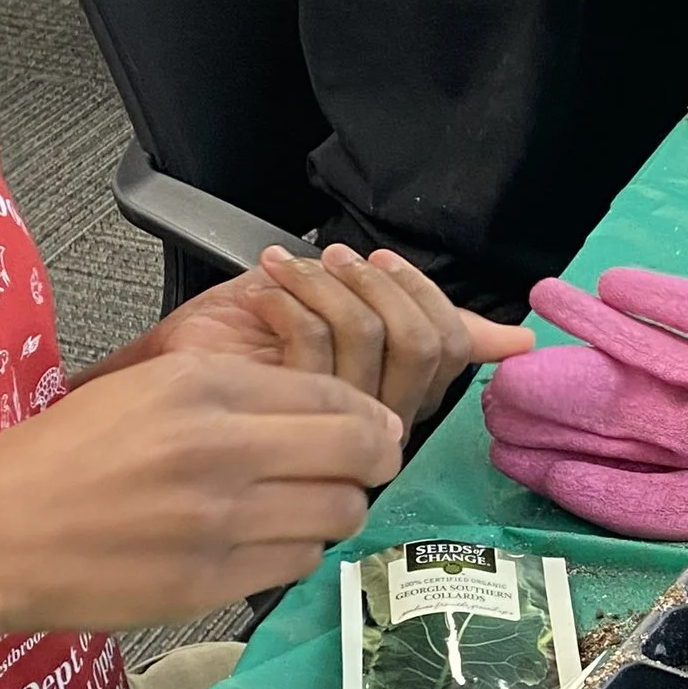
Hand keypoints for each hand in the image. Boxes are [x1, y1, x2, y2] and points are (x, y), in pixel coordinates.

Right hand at [0, 355, 402, 633]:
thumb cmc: (56, 460)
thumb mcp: (141, 390)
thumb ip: (235, 394)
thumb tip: (332, 410)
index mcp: (200, 383)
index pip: (333, 392)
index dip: (366, 415)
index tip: (369, 429)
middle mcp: (218, 446)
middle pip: (358, 451)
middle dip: (372, 461)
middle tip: (357, 470)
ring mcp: (216, 519)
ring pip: (339, 513)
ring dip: (334, 511)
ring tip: (300, 508)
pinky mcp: (209, 582)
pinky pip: (296, 562)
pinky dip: (294, 552)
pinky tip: (260, 542)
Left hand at [141, 243, 529, 428]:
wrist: (169, 370)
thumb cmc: (246, 342)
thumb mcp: (345, 314)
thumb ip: (425, 323)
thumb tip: (519, 340)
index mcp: (400, 397)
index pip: (454, 345)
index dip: (424, 292)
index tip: (379, 261)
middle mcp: (377, 423)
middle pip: (422, 343)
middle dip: (379, 284)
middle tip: (331, 261)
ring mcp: (332, 427)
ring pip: (368, 337)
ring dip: (328, 285)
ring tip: (286, 271)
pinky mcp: (287, 419)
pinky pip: (314, 344)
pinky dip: (289, 300)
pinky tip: (263, 295)